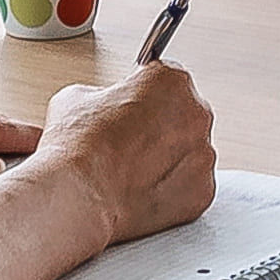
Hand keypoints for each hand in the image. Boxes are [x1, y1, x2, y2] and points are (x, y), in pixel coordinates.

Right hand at [35, 58, 216, 239]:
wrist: (79, 200)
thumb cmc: (78, 150)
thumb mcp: (76, 98)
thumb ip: (104, 95)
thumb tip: (106, 105)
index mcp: (171, 82)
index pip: (165, 80)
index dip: (143, 95)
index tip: (131, 106)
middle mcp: (197, 114)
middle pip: (182, 115)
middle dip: (158, 127)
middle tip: (127, 142)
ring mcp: (203, 155)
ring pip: (188, 152)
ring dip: (166, 159)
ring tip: (131, 171)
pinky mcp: (202, 192)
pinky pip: (189, 185)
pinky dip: (170, 188)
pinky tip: (140, 190)